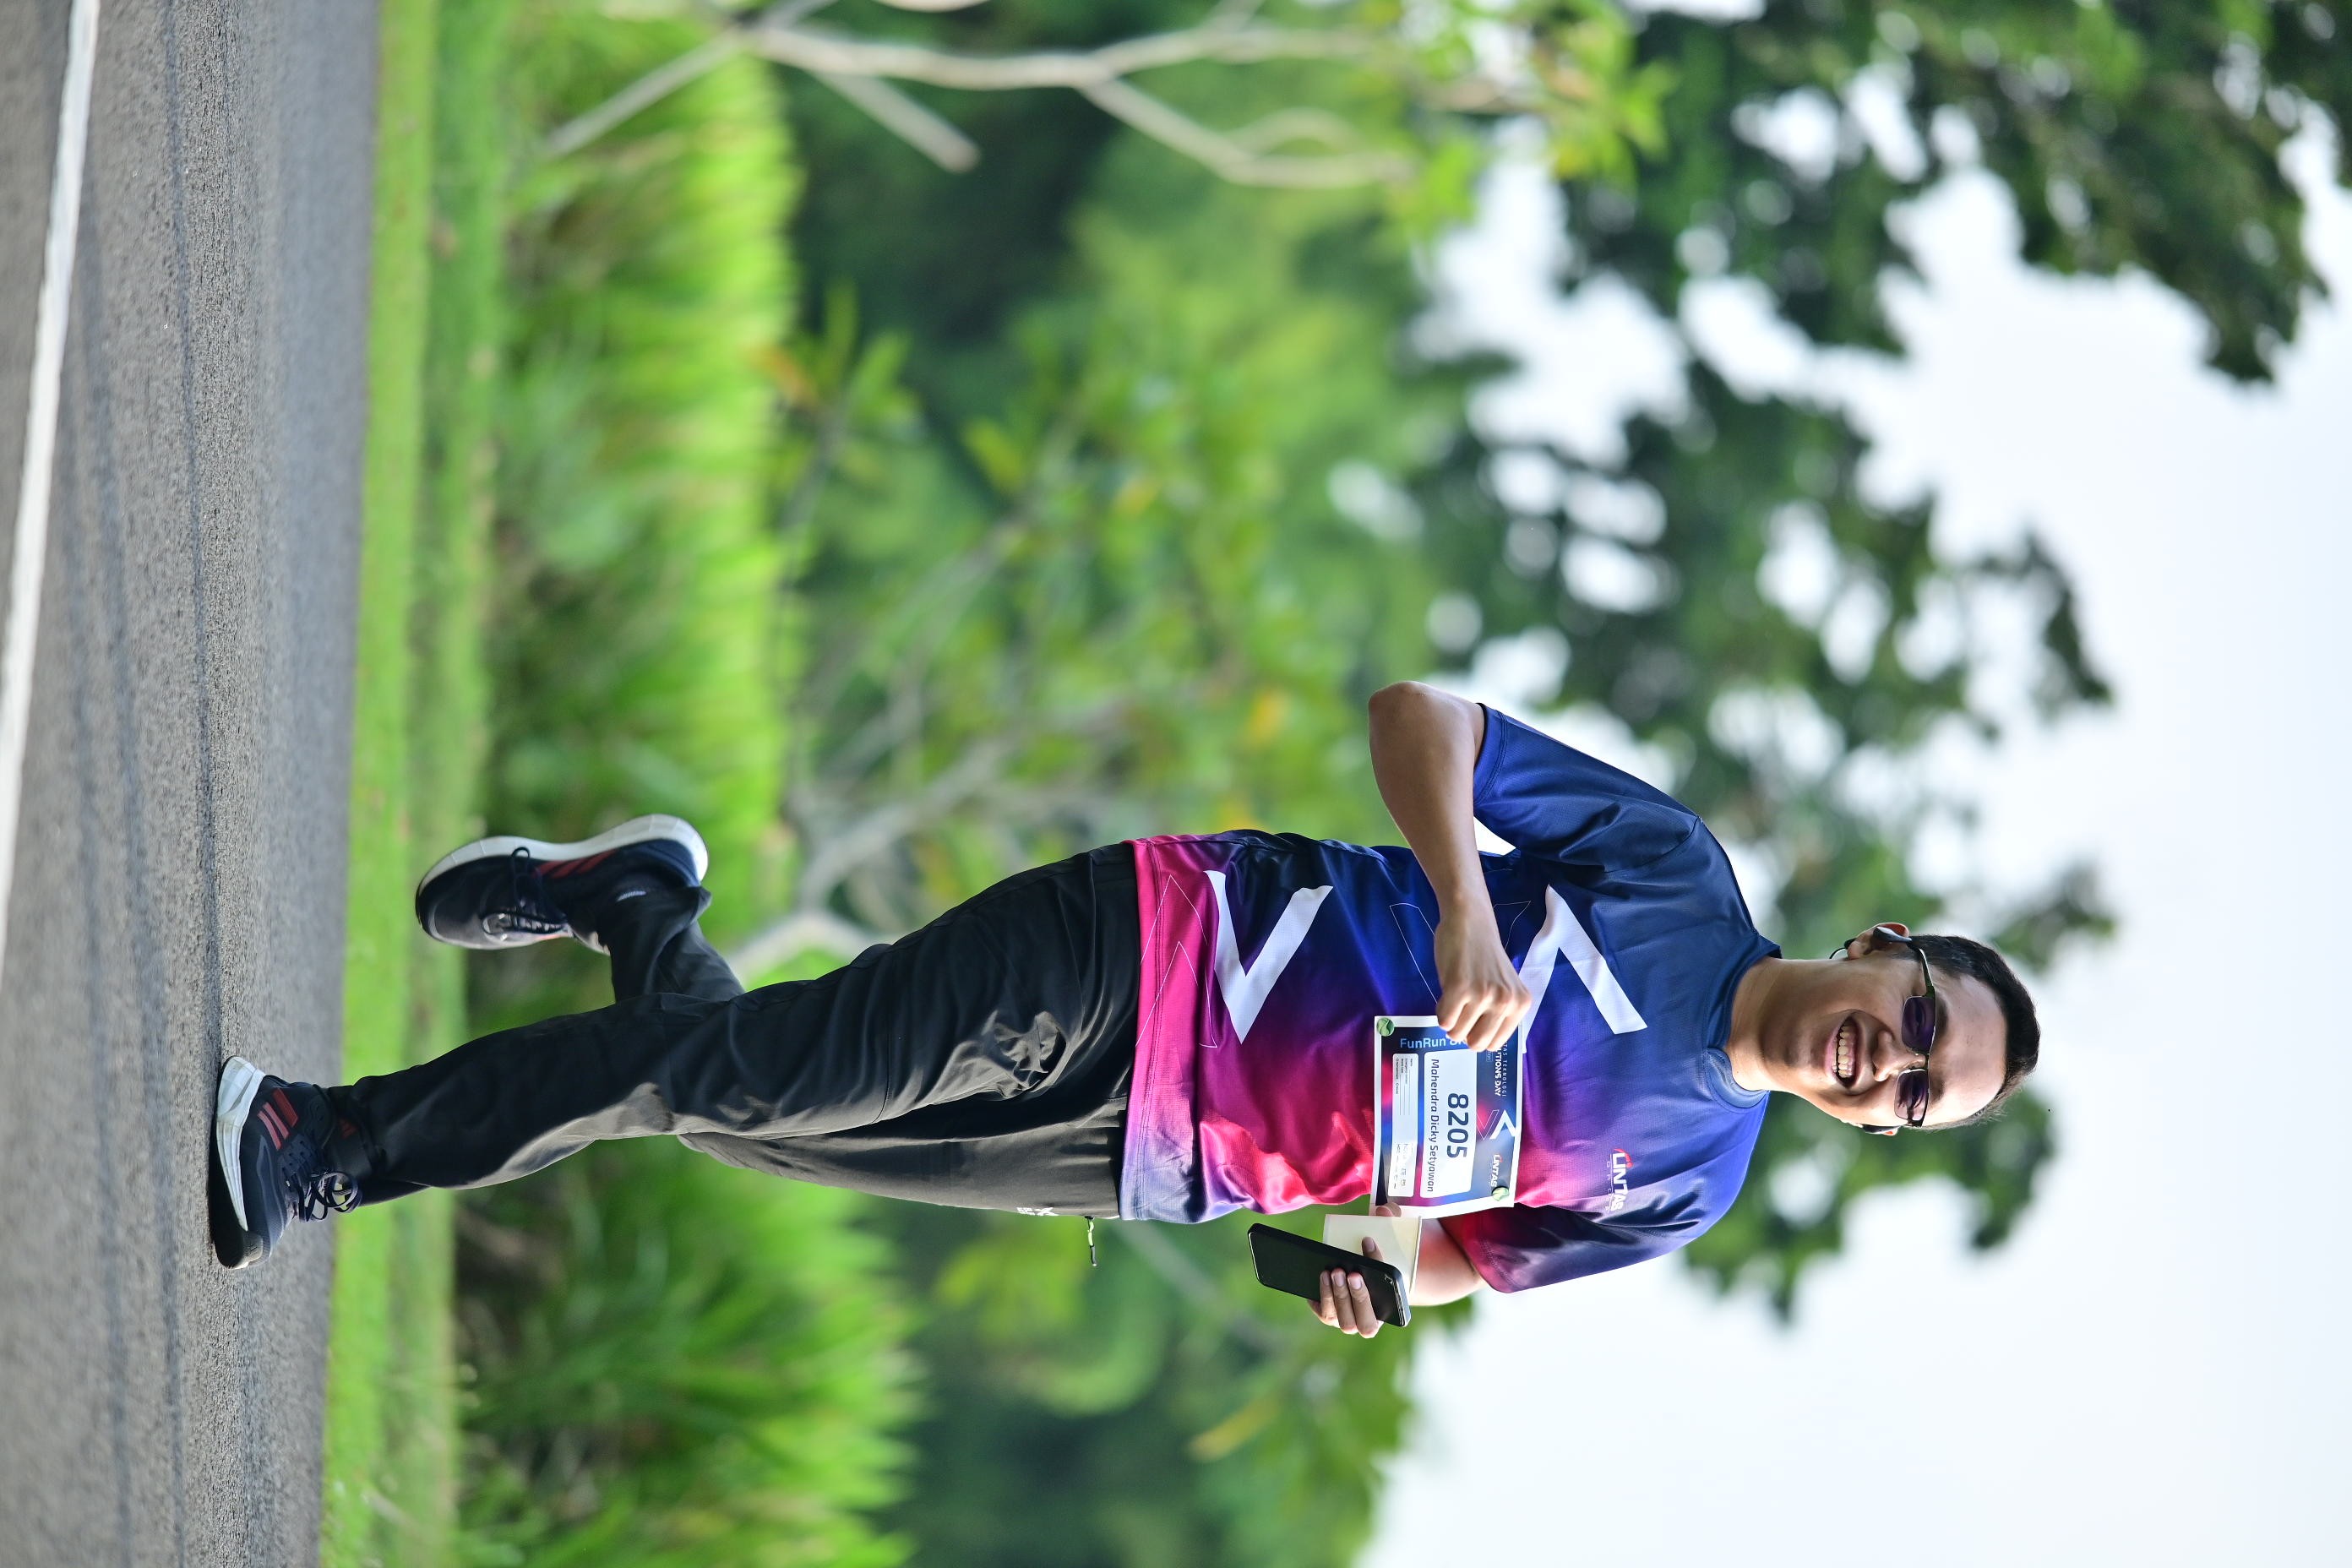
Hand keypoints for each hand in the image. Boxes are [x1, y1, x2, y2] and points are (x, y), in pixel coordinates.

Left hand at [1311, 1238, 1388, 1338]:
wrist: (1364, 1284)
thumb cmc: (1377, 1281)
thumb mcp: (1380, 1273)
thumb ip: (1376, 1261)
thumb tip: (1367, 1242)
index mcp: (1376, 1323)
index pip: (1369, 1323)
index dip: (1361, 1300)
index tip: (1356, 1275)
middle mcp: (1356, 1327)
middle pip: (1348, 1322)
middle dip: (1343, 1294)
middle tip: (1340, 1271)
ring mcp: (1340, 1322)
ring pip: (1331, 1316)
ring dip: (1329, 1293)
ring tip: (1328, 1272)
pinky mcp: (1327, 1315)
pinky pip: (1320, 1309)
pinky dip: (1319, 1294)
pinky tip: (1321, 1277)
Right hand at [1435, 914, 1531, 1051]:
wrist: (1470, 921)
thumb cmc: (1484, 956)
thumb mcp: (1504, 988)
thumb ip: (1498, 1014)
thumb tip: (1478, 1044)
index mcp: (1520, 1005)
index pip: (1495, 1044)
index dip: (1478, 1034)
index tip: (1474, 1019)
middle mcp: (1505, 1002)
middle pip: (1476, 1044)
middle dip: (1463, 1033)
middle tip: (1461, 1011)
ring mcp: (1483, 995)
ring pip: (1456, 1033)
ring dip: (1450, 1020)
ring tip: (1455, 997)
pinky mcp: (1459, 987)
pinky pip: (1443, 1020)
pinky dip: (1440, 1010)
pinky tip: (1447, 991)